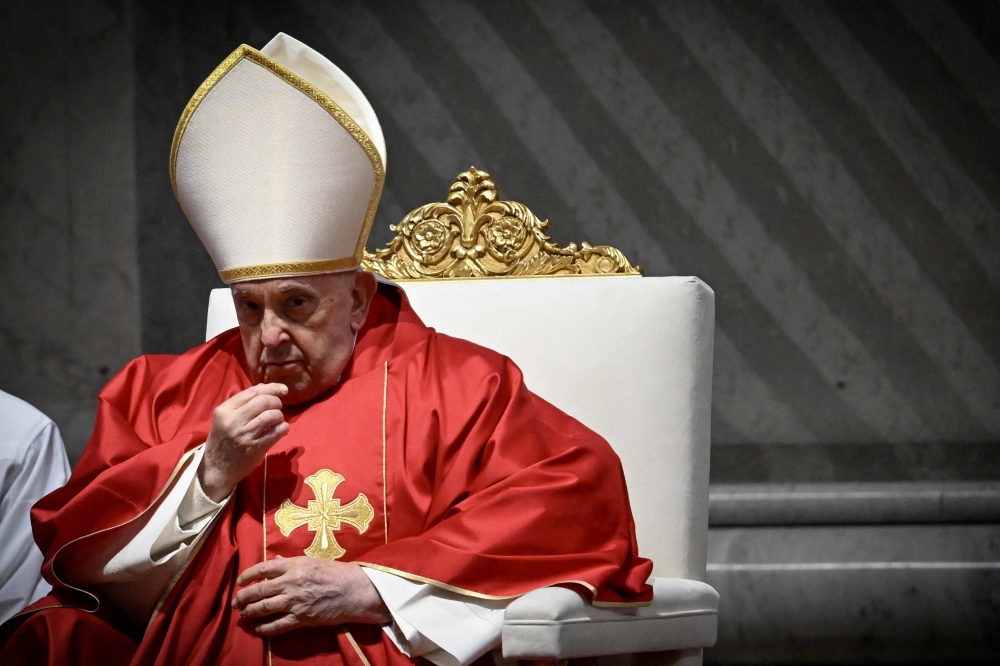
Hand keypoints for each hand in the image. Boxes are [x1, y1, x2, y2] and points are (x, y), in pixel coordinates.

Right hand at [199, 383, 288, 501]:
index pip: (252, 392)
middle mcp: (234, 421)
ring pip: (272, 415)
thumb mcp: (224, 419)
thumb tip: (265, 387)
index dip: (270, 388)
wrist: (217, 469)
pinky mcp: (256, 447)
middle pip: (263, 401)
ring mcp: (245, 434)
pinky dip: (283, 427)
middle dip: (276, 401)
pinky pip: (277, 431)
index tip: (281, 389)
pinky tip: (281, 429)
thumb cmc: (222, 441)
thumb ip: (242, 403)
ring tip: (277, 419)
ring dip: (279, 415)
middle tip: (278, 406)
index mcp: (224, 411)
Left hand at [233, 557, 390, 635]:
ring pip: (265, 608)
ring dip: (250, 611)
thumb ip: (292, 562)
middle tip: (236, 601)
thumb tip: (276, 560)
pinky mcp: (301, 618)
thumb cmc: (336, 572)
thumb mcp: (313, 561)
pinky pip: (278, 625)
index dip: (247, 575)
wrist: (354, 590)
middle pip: (259, 590)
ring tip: (243, 613)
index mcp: (294, 565)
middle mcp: (291, 582)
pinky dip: (265, 628)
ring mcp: (295, 601)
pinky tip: (258, 629)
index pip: (263, 569)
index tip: (240, 581)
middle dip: (244, 597)